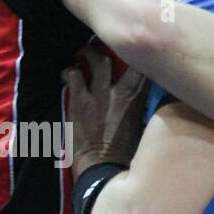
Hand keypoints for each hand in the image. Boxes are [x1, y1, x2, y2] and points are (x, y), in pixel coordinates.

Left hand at [63, 46, 148, 176]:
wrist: (102, 170)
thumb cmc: (124, 154)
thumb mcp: (141, 127)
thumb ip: (141, 106)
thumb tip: (146, 95)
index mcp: (139, 100)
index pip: (146, 67)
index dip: (142, 53)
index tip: (135, 49)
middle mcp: (122, 93)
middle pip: (126, 56)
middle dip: (116, 45)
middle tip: (106, 43)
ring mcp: (100, 95)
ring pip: (99, 60)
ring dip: (89, 53)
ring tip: (82, 53)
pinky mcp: (80, 102)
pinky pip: (74, 76)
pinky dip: (69, 72)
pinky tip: (67, 73)